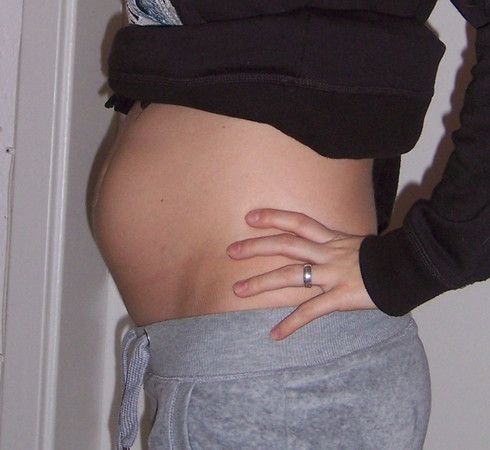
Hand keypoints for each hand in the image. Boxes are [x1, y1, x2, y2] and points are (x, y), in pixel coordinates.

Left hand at [226, 208, 377, 340]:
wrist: (409, 270)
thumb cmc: (383, 259)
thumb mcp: (355, 245)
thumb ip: (333, 247)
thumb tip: (316, 252)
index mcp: (331, 239)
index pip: (298, 222)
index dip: (273, 217)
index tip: (250, 218)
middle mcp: (328, 253)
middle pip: (286, 245)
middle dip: (256, 247)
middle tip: (231, 251)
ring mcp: (332, 274)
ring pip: (290, 275)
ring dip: (262, 282)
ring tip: (238, 290)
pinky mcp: (340, 297)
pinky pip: (310, 311)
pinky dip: (290, 324)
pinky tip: (274, 335)